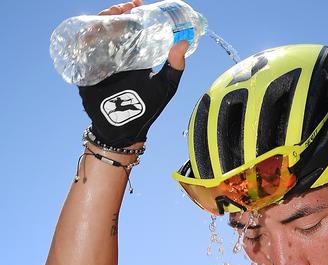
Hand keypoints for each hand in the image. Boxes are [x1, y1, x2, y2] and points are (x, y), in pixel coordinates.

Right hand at [78, 0, 188, 147]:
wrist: (125, 129)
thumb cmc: (148, 108)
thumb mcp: (166, 84)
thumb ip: (176, 66)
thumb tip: (184, 42)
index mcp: (134, 54)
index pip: (130, 27)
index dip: (131, 13)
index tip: (138, 5)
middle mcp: (116, 55)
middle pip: (111, 25)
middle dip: (116, 13)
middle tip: (125, 8)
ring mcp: (100, 61)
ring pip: (96, 33)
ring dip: (101, 21)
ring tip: (112, 17)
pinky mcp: (87, 70)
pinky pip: (81, 50)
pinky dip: (85, 38)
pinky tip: (94, 31)